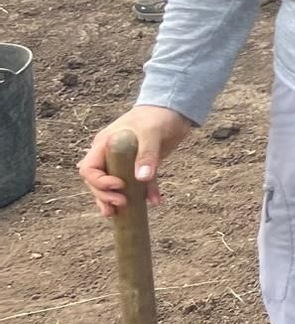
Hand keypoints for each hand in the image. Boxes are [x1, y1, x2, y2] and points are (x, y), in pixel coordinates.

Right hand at [77, 105, 194, 216]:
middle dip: (105, 196)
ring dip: (116, 200)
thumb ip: (146, 154)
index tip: (119, 186)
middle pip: (97, 181)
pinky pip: (139, 184)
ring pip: (115, 186)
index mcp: (105, 145)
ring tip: (120, 214)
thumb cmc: (158, 115)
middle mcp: (111, 155)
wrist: (176, 109)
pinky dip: (145, 194)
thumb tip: (140, 179)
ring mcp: (125, 161)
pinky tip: (155, 202)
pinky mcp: (142, 166)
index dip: (99, 182)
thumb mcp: (152, 133)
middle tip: (121, 204)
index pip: (89, 169)